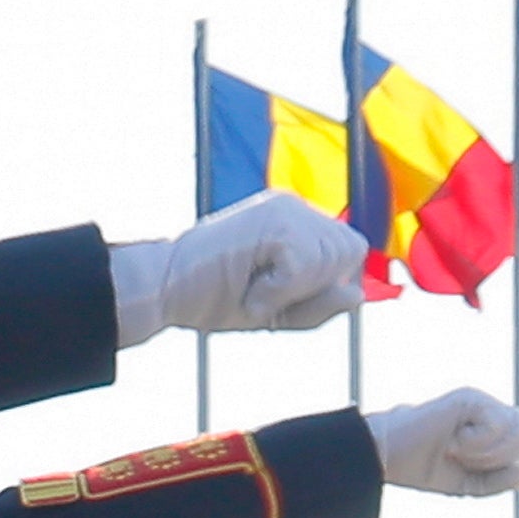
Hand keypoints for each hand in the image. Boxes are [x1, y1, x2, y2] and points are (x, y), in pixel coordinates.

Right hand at [106, 195, 364, 345]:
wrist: (160, 289)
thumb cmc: (210, 299)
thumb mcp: (277, 311)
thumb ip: (320, 306)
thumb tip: (358, 295)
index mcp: (297, 221)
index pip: (348, 251)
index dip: (324, 284)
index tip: (277, 295)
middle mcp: (295, 206)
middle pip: (350, 252)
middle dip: (315, 286)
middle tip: (265, 292)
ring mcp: (285, 208)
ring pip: (333, 258)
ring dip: (295, 289)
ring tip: (253, 288)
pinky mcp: (274, 220)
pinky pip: (306, 266)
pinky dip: (280, 289)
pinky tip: (249, 287)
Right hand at [371, 388, 518, 496]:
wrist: (388, 458)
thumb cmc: (424, 468)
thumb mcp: (470, 485)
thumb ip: (502, 481)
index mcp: (494, 428)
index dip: (508, 464)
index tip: (471, 468)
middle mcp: (491, 410)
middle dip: (501, 459)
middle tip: (466, 460)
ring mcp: (481, 402)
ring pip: (518, 428)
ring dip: (489, 452)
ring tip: (458, 451)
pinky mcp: (469, 398)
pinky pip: (498, 424)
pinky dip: (478, 442)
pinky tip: (453, 441)